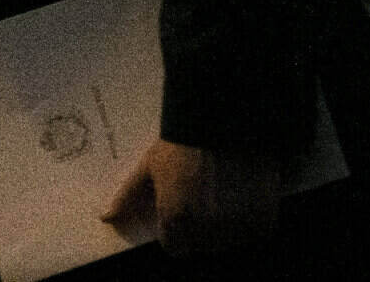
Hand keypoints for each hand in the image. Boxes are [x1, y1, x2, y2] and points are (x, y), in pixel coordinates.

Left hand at [101, 138, 281, 257]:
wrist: (227, 122)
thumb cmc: (183, 142)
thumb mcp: (150, 166)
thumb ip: (129, 196)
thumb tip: (106, 218)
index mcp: (175, 220)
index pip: (175, 247)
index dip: (177, 227)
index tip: (183, 207)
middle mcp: (205, 232)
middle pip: (201, 245)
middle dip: (200, 226)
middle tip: (204, 194)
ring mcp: (236, 230)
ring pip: (227, 242)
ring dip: (225, 225)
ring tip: (224, 190)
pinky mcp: (262, 224)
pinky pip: (253, 233)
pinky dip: (249, 219)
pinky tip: (241, 192)